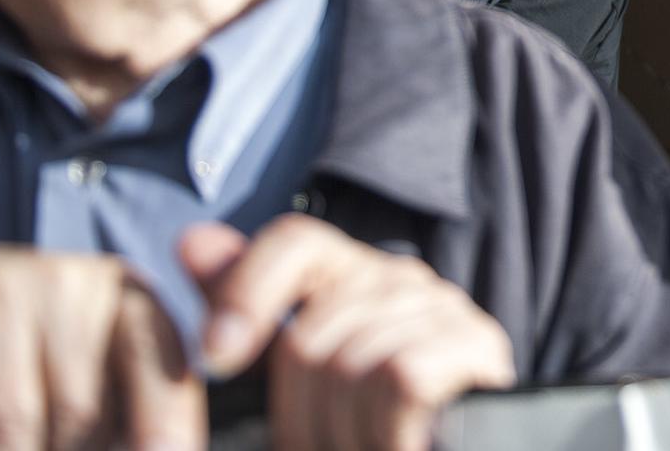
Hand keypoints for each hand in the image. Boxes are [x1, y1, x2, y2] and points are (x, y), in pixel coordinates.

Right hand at [0, 243, 201, 450]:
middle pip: (82, 416)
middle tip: (55, 450)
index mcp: (127, 295)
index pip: (160, 361)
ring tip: (11, 450)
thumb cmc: (32, 339)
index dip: (166, 420)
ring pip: (12, 429)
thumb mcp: (95, 351)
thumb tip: (161, 450)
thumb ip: (134, 399)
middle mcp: (68, 284)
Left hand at [183, 215, 514, 450]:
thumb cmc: (362, 426)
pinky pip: (399, 375)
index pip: (295, 243)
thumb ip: (245, 304)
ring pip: (350, 362)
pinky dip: (383, 429)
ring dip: (343, 433)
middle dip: (299, 412)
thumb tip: (192, 240)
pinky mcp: (478, 345)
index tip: (216, 361)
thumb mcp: (293, 372)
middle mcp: (402, 279)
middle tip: (321, 446)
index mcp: (352, 276)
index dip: (245, 294)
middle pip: (309, 329)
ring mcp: (446, 309)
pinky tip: (398, 444)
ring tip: (364, 448)